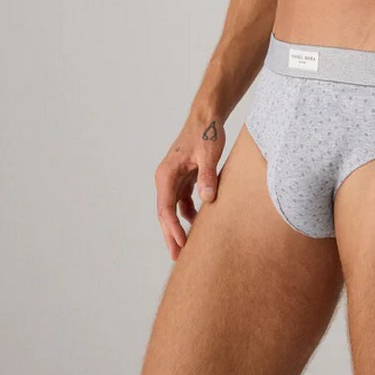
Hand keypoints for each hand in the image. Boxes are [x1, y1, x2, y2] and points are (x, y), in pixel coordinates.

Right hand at [154, 112, 225, 259]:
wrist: (207, 116)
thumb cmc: (206, 132)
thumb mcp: (209, 153)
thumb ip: (207, 175)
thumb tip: (207, 199)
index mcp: (166, 174)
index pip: (166, 208)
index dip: (172, 228)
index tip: (181, 243)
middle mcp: (167, 178)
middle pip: (165, 213)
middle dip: (170, 235)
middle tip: (177, 257)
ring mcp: (175, 179)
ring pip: (173, 210)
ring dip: (179, 228)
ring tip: (188, 248)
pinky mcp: (185, 178)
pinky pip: (184, 202)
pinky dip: (189, 215)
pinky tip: (199, 225)